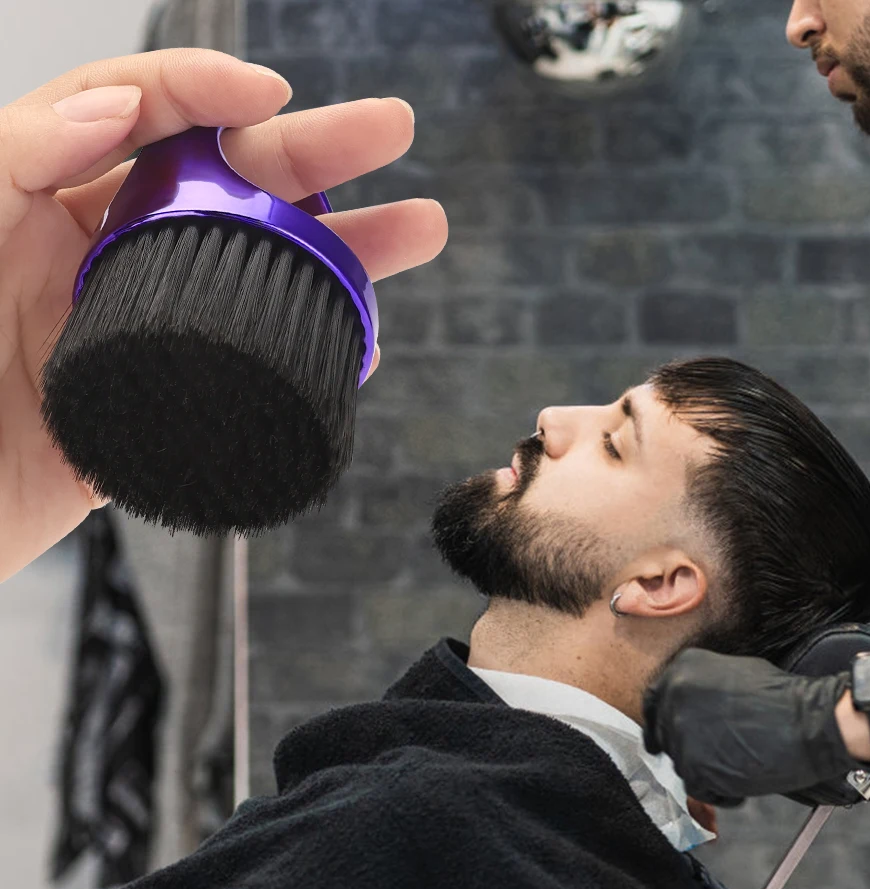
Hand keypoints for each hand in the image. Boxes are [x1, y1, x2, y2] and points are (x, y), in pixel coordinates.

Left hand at [0, 49, 447, 582]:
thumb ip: (14, 154)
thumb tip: (113, 103)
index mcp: (50, 201)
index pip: (143, 118)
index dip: (206, 91)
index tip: (273, 96)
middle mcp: (109, 256)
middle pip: (230, 185)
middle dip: (316, 152)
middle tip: (388, 133)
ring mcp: (151, 328)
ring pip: (264, 273)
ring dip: (343, 248)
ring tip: (414, 230)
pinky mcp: (175, 400)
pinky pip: (261, 365)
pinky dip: (317, 348)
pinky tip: (361, 336)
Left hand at [642, 648, 858, 803]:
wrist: (811, 723)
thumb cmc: (783, 698)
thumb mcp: (731, 673)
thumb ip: (701, 687)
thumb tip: (689, 709)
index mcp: (682, 669)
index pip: (654, 701)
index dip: (660, 722)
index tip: (662, 736)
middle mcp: (674, 697)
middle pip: (665, 734)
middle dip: (688, 748)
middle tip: (716, 755)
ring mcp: (681, 732)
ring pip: (682, 763)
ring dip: (707, 769)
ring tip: (741, 762)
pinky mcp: (694, 767)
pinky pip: (699, 788)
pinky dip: (721, 791)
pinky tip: (745, 780)